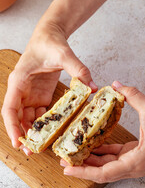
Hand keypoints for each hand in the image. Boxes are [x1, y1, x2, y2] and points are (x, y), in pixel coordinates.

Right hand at [1, 20, 96, 155]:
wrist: (51, 36)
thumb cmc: (50, 43)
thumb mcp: (63, 54)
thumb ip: (78, 69)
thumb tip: (92, 86)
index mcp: (19, 82)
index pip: (9, 109)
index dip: (12, 127)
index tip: (18, 142)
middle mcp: (22, 90)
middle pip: (18, 118)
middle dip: (23, 135)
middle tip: (31, 151)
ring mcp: (31, 94)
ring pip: (28, 117)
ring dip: (34, 132)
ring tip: (41, 146)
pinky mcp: (41, 95)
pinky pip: (41, 113)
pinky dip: (45, 124)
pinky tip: (51, 133)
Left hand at [61, 81, 144, 182]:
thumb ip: (134, 96)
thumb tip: (117, 84)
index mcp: (136, 162)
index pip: (104, 173)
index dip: (84, 171)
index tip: (68, 169)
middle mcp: (133, 167)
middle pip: (102, 172)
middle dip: (82, 167)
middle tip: (64, 161)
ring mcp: (133, 163)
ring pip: (106, 165)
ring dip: (90, 160)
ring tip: (73, 153)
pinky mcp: (133, 156)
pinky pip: (113, 156)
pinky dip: (101, 151)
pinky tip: (90, 144)